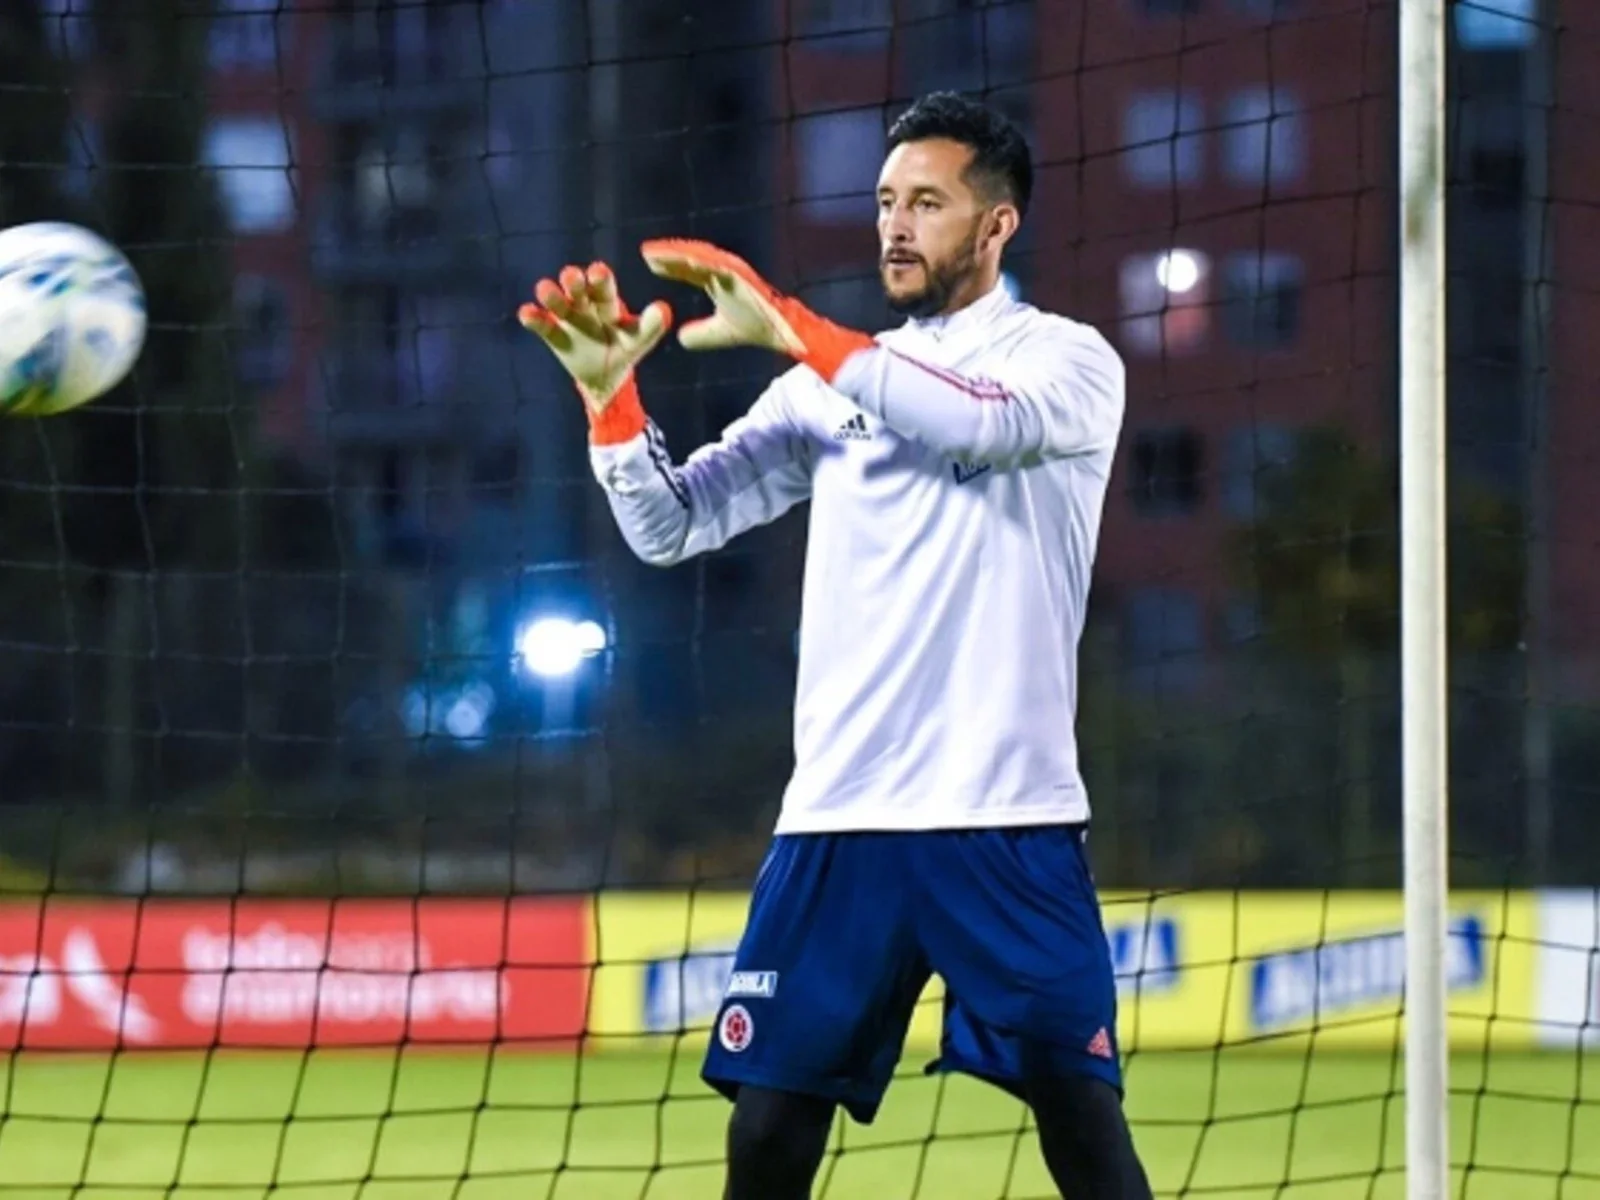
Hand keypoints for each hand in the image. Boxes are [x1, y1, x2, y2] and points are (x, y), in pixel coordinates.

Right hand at [518, 262, 671, 440]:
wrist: (606, 376)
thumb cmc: (624, 350)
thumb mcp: (638, 340)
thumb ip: (651, 326)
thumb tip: (664, 309)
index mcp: (608, 302)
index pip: (604, 288)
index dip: (600, 280)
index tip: (598, 272)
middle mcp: (585, 304)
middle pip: (577, 289)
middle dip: (574, 282)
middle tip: (571, 276)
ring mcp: (567, 317)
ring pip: (557, 302)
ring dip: (551, 295)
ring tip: (546, 290)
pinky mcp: (553, 334)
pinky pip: (541, 325)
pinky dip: (533, 318)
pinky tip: (526, 313)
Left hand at [639, 239, 873, 382]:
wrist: (781, 332)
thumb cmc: (756, 327)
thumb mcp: (720, 333)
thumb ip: (701, 334)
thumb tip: (680, 338)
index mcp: (718, 280)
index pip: (688, 269)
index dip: (669, 265)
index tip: (647, 261)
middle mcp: (724, 271)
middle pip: (691, 258)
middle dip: (669, 254)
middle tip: (645, 251)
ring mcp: (733, 271)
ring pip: (702, 257)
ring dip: (680, 253)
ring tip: (658, 253)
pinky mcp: (742, 276)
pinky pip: (717, 264)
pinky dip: (701, 260)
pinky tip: (683, 258)